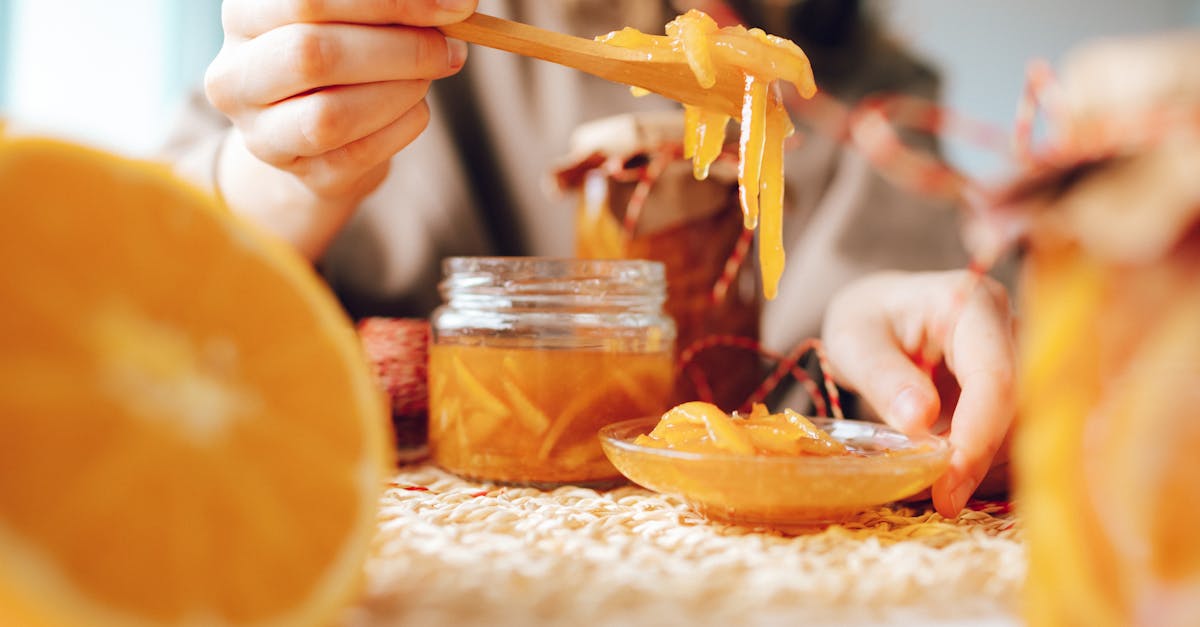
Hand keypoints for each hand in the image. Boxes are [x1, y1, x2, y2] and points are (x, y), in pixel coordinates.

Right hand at [203, 0, 476, 255]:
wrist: (320, 122)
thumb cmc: (345, 46)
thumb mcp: (359, 14)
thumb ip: (392, 4)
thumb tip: (452, 3)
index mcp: (245, 13)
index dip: (390, 1)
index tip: (455, 6)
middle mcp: (235, 74)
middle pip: (313, 55)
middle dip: (401, 50)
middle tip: (450, 48)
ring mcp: (260, 132)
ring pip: (332, 116)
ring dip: (403, 92)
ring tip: (428, 76)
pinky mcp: (300, 174)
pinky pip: (360, 155)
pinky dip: (404, 126)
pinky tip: (415, 107)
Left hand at [821, 270, 1016, 517]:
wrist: (880, 316)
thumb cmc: (866, 321)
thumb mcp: (854, 340)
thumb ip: (882, 375)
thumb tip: (919, 420)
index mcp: (972, 305)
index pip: (995, 377)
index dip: (978, 438)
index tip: (948, 489)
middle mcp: (1011, 327)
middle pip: (1024, 408)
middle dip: (984, 460)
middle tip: (941, 500)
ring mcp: (1022, 359)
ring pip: (1027, 429)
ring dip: (986, 469)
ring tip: (935, 491)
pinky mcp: (1020, 390)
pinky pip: (1017, 437)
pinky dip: (985, 466)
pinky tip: (948, 481)